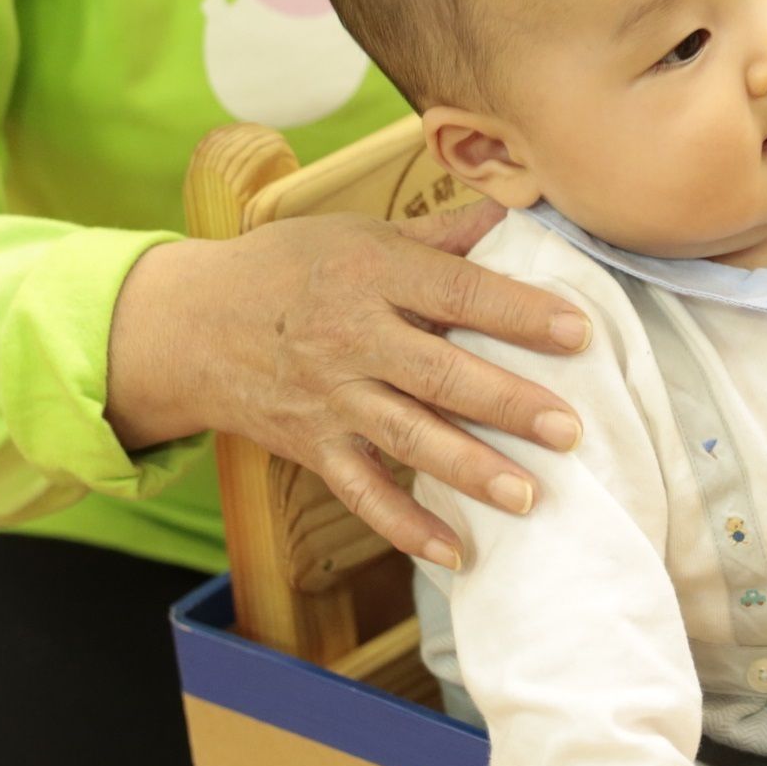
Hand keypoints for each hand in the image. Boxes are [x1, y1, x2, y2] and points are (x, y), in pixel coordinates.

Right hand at [105, 202, 590, 566]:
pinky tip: (456, 554)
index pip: (456, 292)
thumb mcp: (357, 234)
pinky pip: (363, 494)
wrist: (189, 326)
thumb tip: (514, 211)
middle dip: (507, 403)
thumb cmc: (287, 269)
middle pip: (439, 374)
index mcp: (370, 274)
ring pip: (408, 438)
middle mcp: (351, 339)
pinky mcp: (314, 447)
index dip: (518, 312)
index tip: (577, 332)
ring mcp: (331, 399)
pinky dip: (406, 526)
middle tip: (569, 428)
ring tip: (529, 495)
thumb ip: (439, 235)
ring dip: (470, 470)